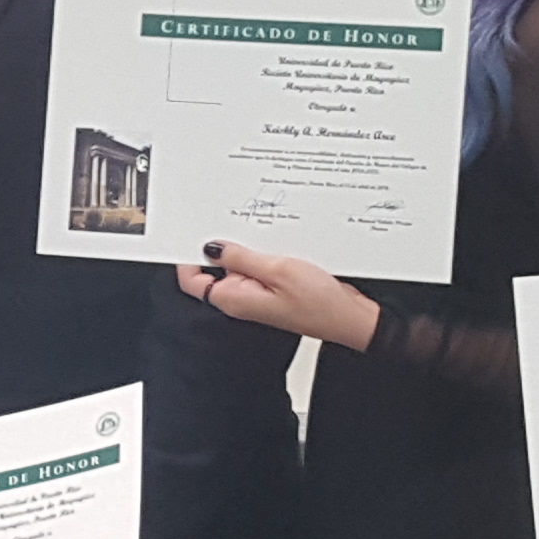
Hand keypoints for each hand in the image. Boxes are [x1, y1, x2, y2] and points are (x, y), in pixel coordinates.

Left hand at [175, 239, 377, 353]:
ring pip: (240, 263)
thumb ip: (241, 257)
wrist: (350, 318)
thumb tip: (211, 247)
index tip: (195, 231)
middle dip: (222, 244)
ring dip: (247, 246)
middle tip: (235, 221)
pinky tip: (278, 242)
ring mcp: (257, 294)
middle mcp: (241, 299)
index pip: (192, 279)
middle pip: (215, 267)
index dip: (189, 254)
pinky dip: (264, 252)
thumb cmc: (320, 304)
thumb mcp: (278, 270)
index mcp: (233, 298)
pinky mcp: (273, 289)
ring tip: (263, 232)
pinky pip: (259, 266)